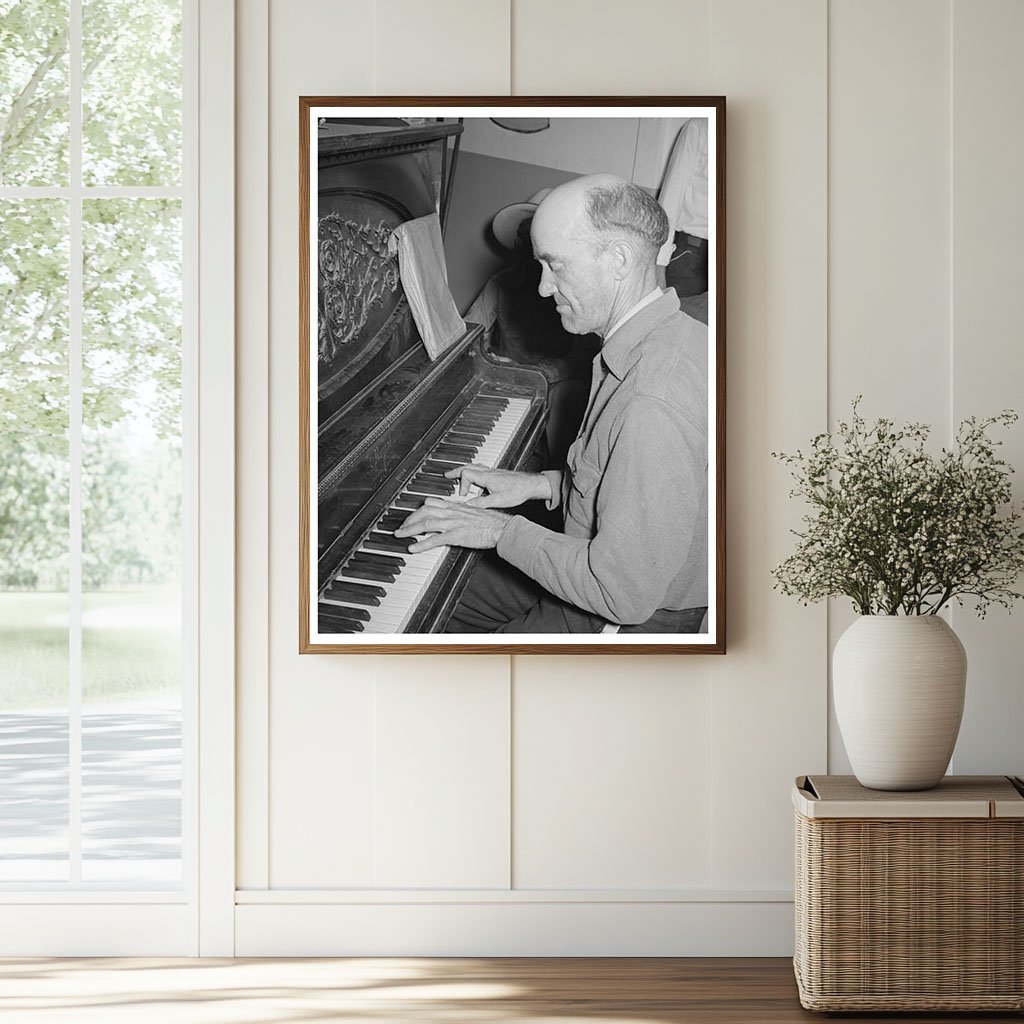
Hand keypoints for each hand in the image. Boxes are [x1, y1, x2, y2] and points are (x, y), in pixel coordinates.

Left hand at [394, 497, 511, 552]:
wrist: (502, 528)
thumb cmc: (492, 522)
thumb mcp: (473, 513)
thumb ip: (460, 514)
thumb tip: (452, 519)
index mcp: (456, 506)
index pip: (431, 502)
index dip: (418, 508)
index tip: (411, 515)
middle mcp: (452, 512)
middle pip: (424, 511)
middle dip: (409, 518)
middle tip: (401, 527)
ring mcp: (454, 523)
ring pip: (426, 523)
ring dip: (410, 530)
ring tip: (400, 535)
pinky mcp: (457, 535)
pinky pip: (435, 539)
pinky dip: (421, 544)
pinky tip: (413, 548)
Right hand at [445, 464, 550, 508]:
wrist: (531, 485)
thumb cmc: (518, 490)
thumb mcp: (498, 500)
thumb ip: (481, 503)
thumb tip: (468, 506)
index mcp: (486, 477)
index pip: (465, 474)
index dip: (461, 485)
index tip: (462, 495)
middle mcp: (488, 472)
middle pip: (467, 467)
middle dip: (456, 471)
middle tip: (447, 475)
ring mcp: (493, 472)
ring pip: (474, 467)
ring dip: (465, 472)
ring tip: (459, 478)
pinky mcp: (498, 474)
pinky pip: (481, 470)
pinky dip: (475, 474)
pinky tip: (478, 482)